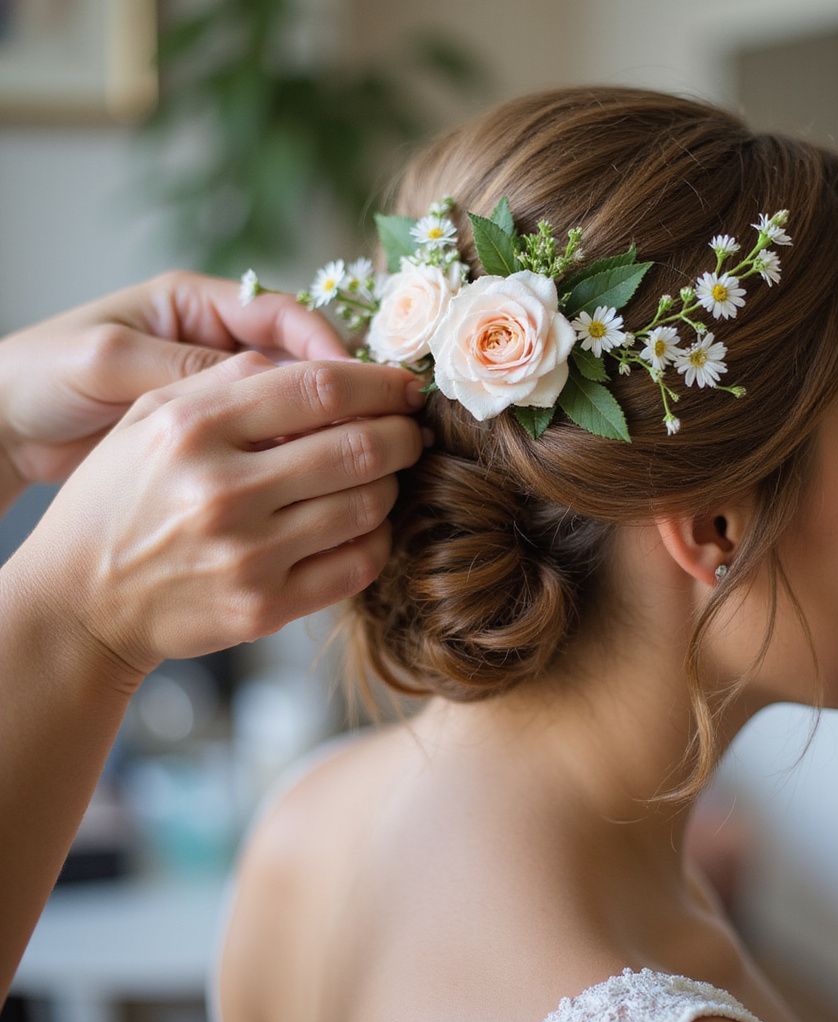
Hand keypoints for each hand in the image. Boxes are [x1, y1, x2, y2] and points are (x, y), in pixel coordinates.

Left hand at [0, 270, 349, 485]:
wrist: (6, 427)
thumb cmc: (46, 373)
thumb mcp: (111, 361)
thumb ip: (186, 367)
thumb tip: (265, 383)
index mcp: (196, 305)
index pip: (283, 316)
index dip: (327, 346)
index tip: (356, 381)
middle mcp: (218, 344)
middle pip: (304, 362)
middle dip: (346, 390)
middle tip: (384, 424)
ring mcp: (220, 395)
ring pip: (295, 408)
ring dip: (326, 431)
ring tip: (358, 458)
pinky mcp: (218, 438)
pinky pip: (272, 443)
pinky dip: (295, 459)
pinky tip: (314, 483)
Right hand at [3, 352, 426, 687]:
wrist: (81, 602)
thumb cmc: (120, 500)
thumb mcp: (149, 418)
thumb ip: (227, 380)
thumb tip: (317, 365)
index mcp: (194, 430)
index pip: (321, 387)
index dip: (382, 382)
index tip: (406, 388)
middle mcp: (223, 491)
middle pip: (360, 447)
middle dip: (404, 435)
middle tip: (411, 433)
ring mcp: (247, 556)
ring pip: (368, 506)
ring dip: (393, 486)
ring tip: (384, 477)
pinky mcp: (265, 608)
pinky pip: (359, 565)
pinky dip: (379, 539)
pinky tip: (366, 525)